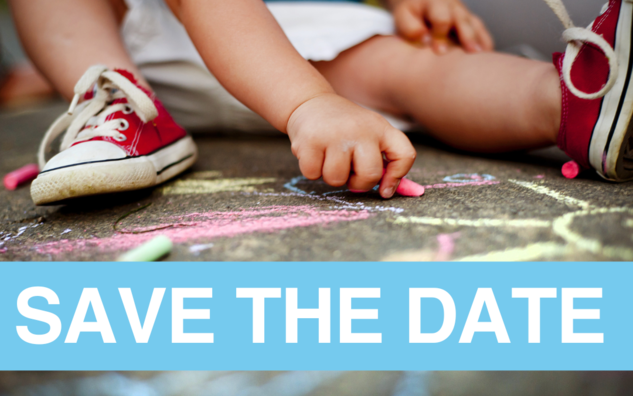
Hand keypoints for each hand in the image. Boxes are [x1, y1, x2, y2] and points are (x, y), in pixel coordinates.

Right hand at [287, 94, 416, 197]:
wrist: (310, 102)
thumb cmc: (344, 128)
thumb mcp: (368, 135)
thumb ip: (382, 161)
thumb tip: (388, 193)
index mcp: (381, 128)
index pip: (405, 155)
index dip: (398, 177)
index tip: (384, 189)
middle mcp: (361, 129)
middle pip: (370, 175)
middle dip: (358, 183)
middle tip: (349, 173)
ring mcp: (335, 134)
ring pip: (337, 179)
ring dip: (331, 176)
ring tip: (329, 158)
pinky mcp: (310, 140)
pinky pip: (313, 174)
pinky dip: (311, 170)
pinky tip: (314, 153)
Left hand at [390, 0, 493, 53]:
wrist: (417, 2)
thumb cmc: (409, 13)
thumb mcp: (403, 16)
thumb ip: (410, 27)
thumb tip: (423, 38)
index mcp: (435, 2)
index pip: (442, 18)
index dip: (441, 35)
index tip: (439, 52)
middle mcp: (452, 6)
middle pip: (463, 20)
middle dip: (467, 36)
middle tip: (471, 53)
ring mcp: (463, 13)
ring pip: (475, 24)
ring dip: (480, 40)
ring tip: (485, 56)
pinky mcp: (469, 21)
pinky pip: (480, 30)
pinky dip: (485, 41)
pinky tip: (488, 56)